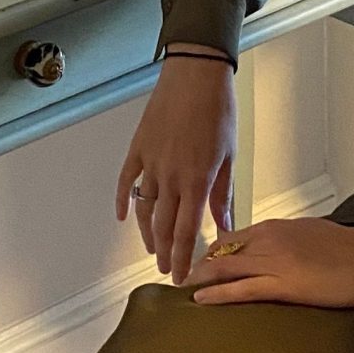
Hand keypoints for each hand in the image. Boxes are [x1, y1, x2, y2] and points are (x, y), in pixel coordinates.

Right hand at [117, 50, 238, 281]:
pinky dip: (124, 201)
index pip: (188, 231)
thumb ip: (224, 193)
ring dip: (147, 234)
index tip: (182, 277)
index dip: (183, 258)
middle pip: (164, 226)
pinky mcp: (139, 148)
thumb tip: (227, 225)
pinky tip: (124, 217)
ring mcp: (151, 163)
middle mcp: (171, 177)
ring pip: (144, 209)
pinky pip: (127, 181)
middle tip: (167, 271)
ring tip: (151, 250)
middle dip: (165, 253)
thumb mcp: (229, 155)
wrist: (196, 75)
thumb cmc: (219, 111)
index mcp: (197, 180)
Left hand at [183, 209, 353, 308]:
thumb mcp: (316, 236)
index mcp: (278, 226)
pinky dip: (216, 294)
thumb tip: (284, 252)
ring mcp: (275, 261)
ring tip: (182, 290)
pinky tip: (200, 300)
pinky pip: (241, 289)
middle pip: (222, 251)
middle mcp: (270, 238)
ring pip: (224, 268)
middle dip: (199, 264)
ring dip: (200, 278)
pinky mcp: (283, 285)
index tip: (202, 262)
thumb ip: (293, 242)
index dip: (215, 251)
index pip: (235, 236)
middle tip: (182, 277)